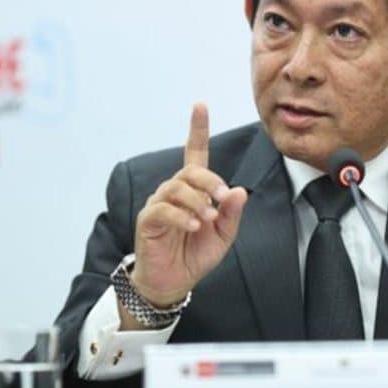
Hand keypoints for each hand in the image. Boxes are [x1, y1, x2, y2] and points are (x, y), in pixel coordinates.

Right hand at [121, 104, 247, 327]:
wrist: (174, 282)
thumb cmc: (195, 254)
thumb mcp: (223, 236)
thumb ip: (231, 213)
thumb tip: (238, 191)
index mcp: (194, 190)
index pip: (195, 153)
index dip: (197, 129)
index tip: (200, 105)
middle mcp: (174, 191)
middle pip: (191, 170)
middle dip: (210, 181)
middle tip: (222, 198)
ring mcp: (159, 204)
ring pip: (177, 188)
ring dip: (197, 202)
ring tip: (208, 220)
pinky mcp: (148, 220)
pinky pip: (163, 209)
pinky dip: (180, 216)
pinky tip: (193, 226)